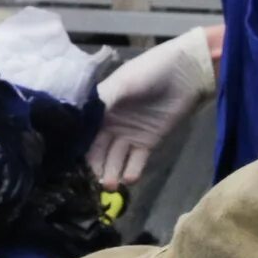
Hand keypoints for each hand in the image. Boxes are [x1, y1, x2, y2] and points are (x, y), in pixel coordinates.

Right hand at [85, 26, 218, 187]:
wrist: (186, 74)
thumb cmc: (150, 72)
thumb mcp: (123, 83)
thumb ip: (102, 102)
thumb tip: (78, 119)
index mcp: (99, 107)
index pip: (84, 131)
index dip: (78, 146)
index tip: (71, 163)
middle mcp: (110, 123)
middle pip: (97, 148)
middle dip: (94, 165)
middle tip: (93, 181)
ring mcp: (128, 135)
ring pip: (115, 158)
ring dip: (111, 172)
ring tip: (110, 185)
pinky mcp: (147, 142)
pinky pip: (136, 160)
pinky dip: (132, 170)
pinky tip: (130, 179)